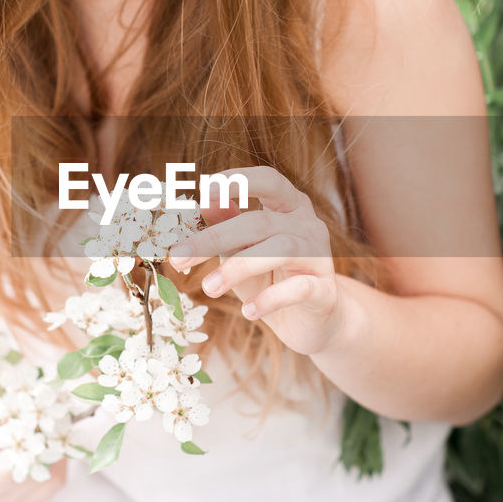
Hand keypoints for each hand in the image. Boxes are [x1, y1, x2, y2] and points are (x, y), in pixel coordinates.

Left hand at [167, 166, 346, 357]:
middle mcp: (307, 224)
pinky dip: (269, 299)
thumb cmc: (270, 279)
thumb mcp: (242, 249)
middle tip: (178, 258)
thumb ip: (226, 224)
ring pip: (281, 249)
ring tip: (208, 288)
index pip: (268, 181)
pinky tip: (248, 311)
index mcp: (288, 207)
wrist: (310, 321)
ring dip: (238, 267)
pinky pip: (298, 288)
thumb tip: (202, 203)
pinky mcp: (324, 290)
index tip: (204, 190)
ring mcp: (319, 256)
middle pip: (260, 221)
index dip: (238, 181)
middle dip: (215, 238)